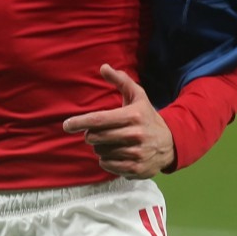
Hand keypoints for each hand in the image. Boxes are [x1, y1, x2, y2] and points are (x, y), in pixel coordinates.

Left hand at [63, 64, 174, 178]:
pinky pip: (108, 165)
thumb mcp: (137, 95)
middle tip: (94, 132)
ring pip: (101, 152)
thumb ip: (120, 80)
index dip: (79, 122)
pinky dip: (106, 160)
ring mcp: (136, 154)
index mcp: (133, 116)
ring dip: (99, 147)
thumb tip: (103, 67)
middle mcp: (135, 135)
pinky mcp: (136, 169)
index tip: (66, 125)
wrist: (170, 143)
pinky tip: (114, 153)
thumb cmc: (146, 116)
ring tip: (108, 142)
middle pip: (97, 137)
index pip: (99, 120)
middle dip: (90, 135)